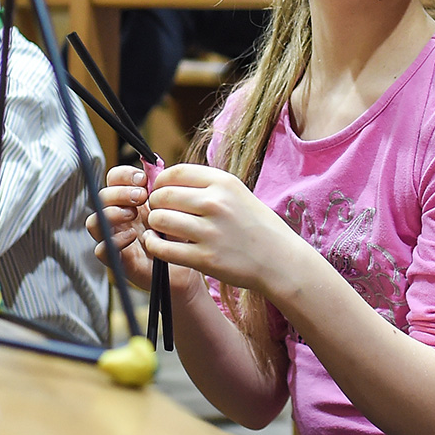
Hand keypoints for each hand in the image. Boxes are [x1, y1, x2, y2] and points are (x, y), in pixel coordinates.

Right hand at [86, 164, 201, 294]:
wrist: (187, 265)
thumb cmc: (180, 235)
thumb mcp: (174, 208)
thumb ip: (163, 188)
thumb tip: (155, 164)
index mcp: (130, 201)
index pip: (113, 179)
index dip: (123, 175)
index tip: (142, 178)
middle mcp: (118, 217)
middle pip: (100, 196)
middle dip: (119, 192)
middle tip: (141, 196)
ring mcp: (115, 238)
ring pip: (94, 221)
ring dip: (111, 213)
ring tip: (133, 215)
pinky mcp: (117, 261)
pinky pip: (101, 250)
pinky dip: (113, 241)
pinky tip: (132, 237)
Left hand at [144, 164, 299, 293]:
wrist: (281, 261)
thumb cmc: (256, 226)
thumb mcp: (236, 193)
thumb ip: (204, 185)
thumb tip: (165, 180)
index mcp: (223, 182)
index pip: (175, 172)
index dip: (160, 182)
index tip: (161, 191)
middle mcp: (216, 203)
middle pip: (163, 195)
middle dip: (155, 203)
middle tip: (159, 212)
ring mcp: (210, 231)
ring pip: (159, 219)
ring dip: (154, 224)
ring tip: (160, 228)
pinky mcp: (205, 258)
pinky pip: (163, 248)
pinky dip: (153, 245)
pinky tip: (157, 244)